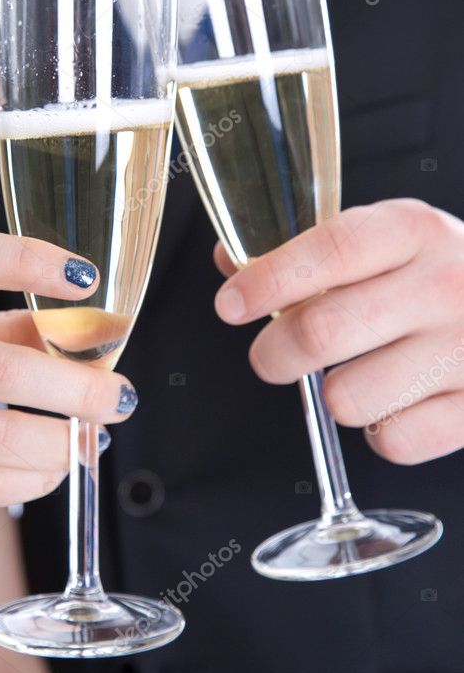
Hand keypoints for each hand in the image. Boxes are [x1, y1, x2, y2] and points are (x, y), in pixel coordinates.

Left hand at [213, 199, 463, 464]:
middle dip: (274, 352)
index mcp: (413, 231)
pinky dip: (378, 430)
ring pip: (348, 398)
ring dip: (331, 395)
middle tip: (271, 356)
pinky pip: (392, 441)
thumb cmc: (436, 273)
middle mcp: (444, 285)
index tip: (230, 304)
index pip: (330, 251)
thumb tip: (230, 261)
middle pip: (322, 331)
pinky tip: (393, 401)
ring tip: (352, 375)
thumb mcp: (385, 237)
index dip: (268, 281)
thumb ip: (306, 246)